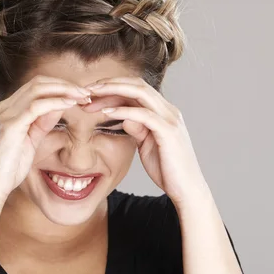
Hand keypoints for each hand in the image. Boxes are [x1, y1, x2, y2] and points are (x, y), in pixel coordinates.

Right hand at [0, 75, 91, 206]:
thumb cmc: (7, 170)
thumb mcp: (29, 142)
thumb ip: (41, 124)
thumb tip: (59, 107)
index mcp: (7, 111)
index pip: (35, 87)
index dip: (59, 87)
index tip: (79, 95)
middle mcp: (3, 108)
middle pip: (37, 83)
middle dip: (65, 85)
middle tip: (86, 93)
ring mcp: (5, 115)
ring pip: (37, 89)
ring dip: (64, 90)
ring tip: (83, 96)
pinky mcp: (10, 126)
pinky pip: (36, 106)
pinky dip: (56, 102)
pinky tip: (71, 104)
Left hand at [84, 76, 210, 206]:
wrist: (187, 189)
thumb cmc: (167, 169)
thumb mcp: (146, 145)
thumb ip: (137, 129)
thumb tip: (123, 117)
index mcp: (163, 112)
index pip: (136, 89)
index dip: (113, 87)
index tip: (91, 94)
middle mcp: (168, 110)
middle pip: (137, 84)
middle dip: (110, 83)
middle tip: (87, 89)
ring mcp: (170, 119)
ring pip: (140, 92)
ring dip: (113, 91)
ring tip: (92, 95)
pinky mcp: (168, 131)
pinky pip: (143, 114)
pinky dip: (123, 110)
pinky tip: (106, 112)